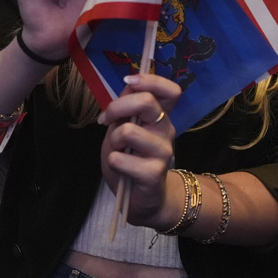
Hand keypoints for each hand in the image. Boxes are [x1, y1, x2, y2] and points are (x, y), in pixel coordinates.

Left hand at [98, 74, 181, 225]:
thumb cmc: (131, 159)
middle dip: (117, 107)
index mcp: (161, 117)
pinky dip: (113, 160)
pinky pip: (122, 158)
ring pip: (128, 131)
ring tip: (117, 150)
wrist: (141, 198)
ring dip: (113, 140)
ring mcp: (163, 152)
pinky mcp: (153, 173)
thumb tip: (129, 83)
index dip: (150, 80)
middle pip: (146, 102)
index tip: (129, 82)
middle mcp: (166, 130)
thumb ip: (127, 107)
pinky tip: (119, 167)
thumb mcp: (124, 128)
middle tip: (106, 120)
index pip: (171, 90)